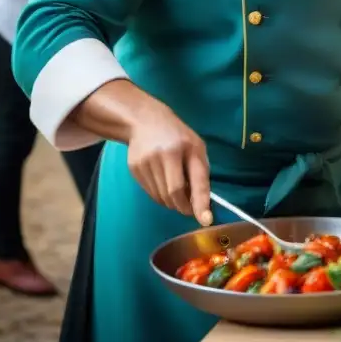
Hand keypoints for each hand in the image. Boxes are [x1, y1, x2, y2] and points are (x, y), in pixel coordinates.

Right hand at [127, 102, 212, 225]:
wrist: (144, 121)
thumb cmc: (178, 136)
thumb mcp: (196, 148)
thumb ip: (200, 173)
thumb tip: (201, 205)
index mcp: (185, 148)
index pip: (195, 180)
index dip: (200, 202)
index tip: (206, 220)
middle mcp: (164, 155)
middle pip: (174, 194)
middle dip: (184, 206)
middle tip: (190, 207)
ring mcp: (146, 163)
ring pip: (161, 197)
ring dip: (172, 202)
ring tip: (176, 190)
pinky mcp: (134, 169)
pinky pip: (150, 194)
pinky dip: (160, 196)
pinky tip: (163, 183)